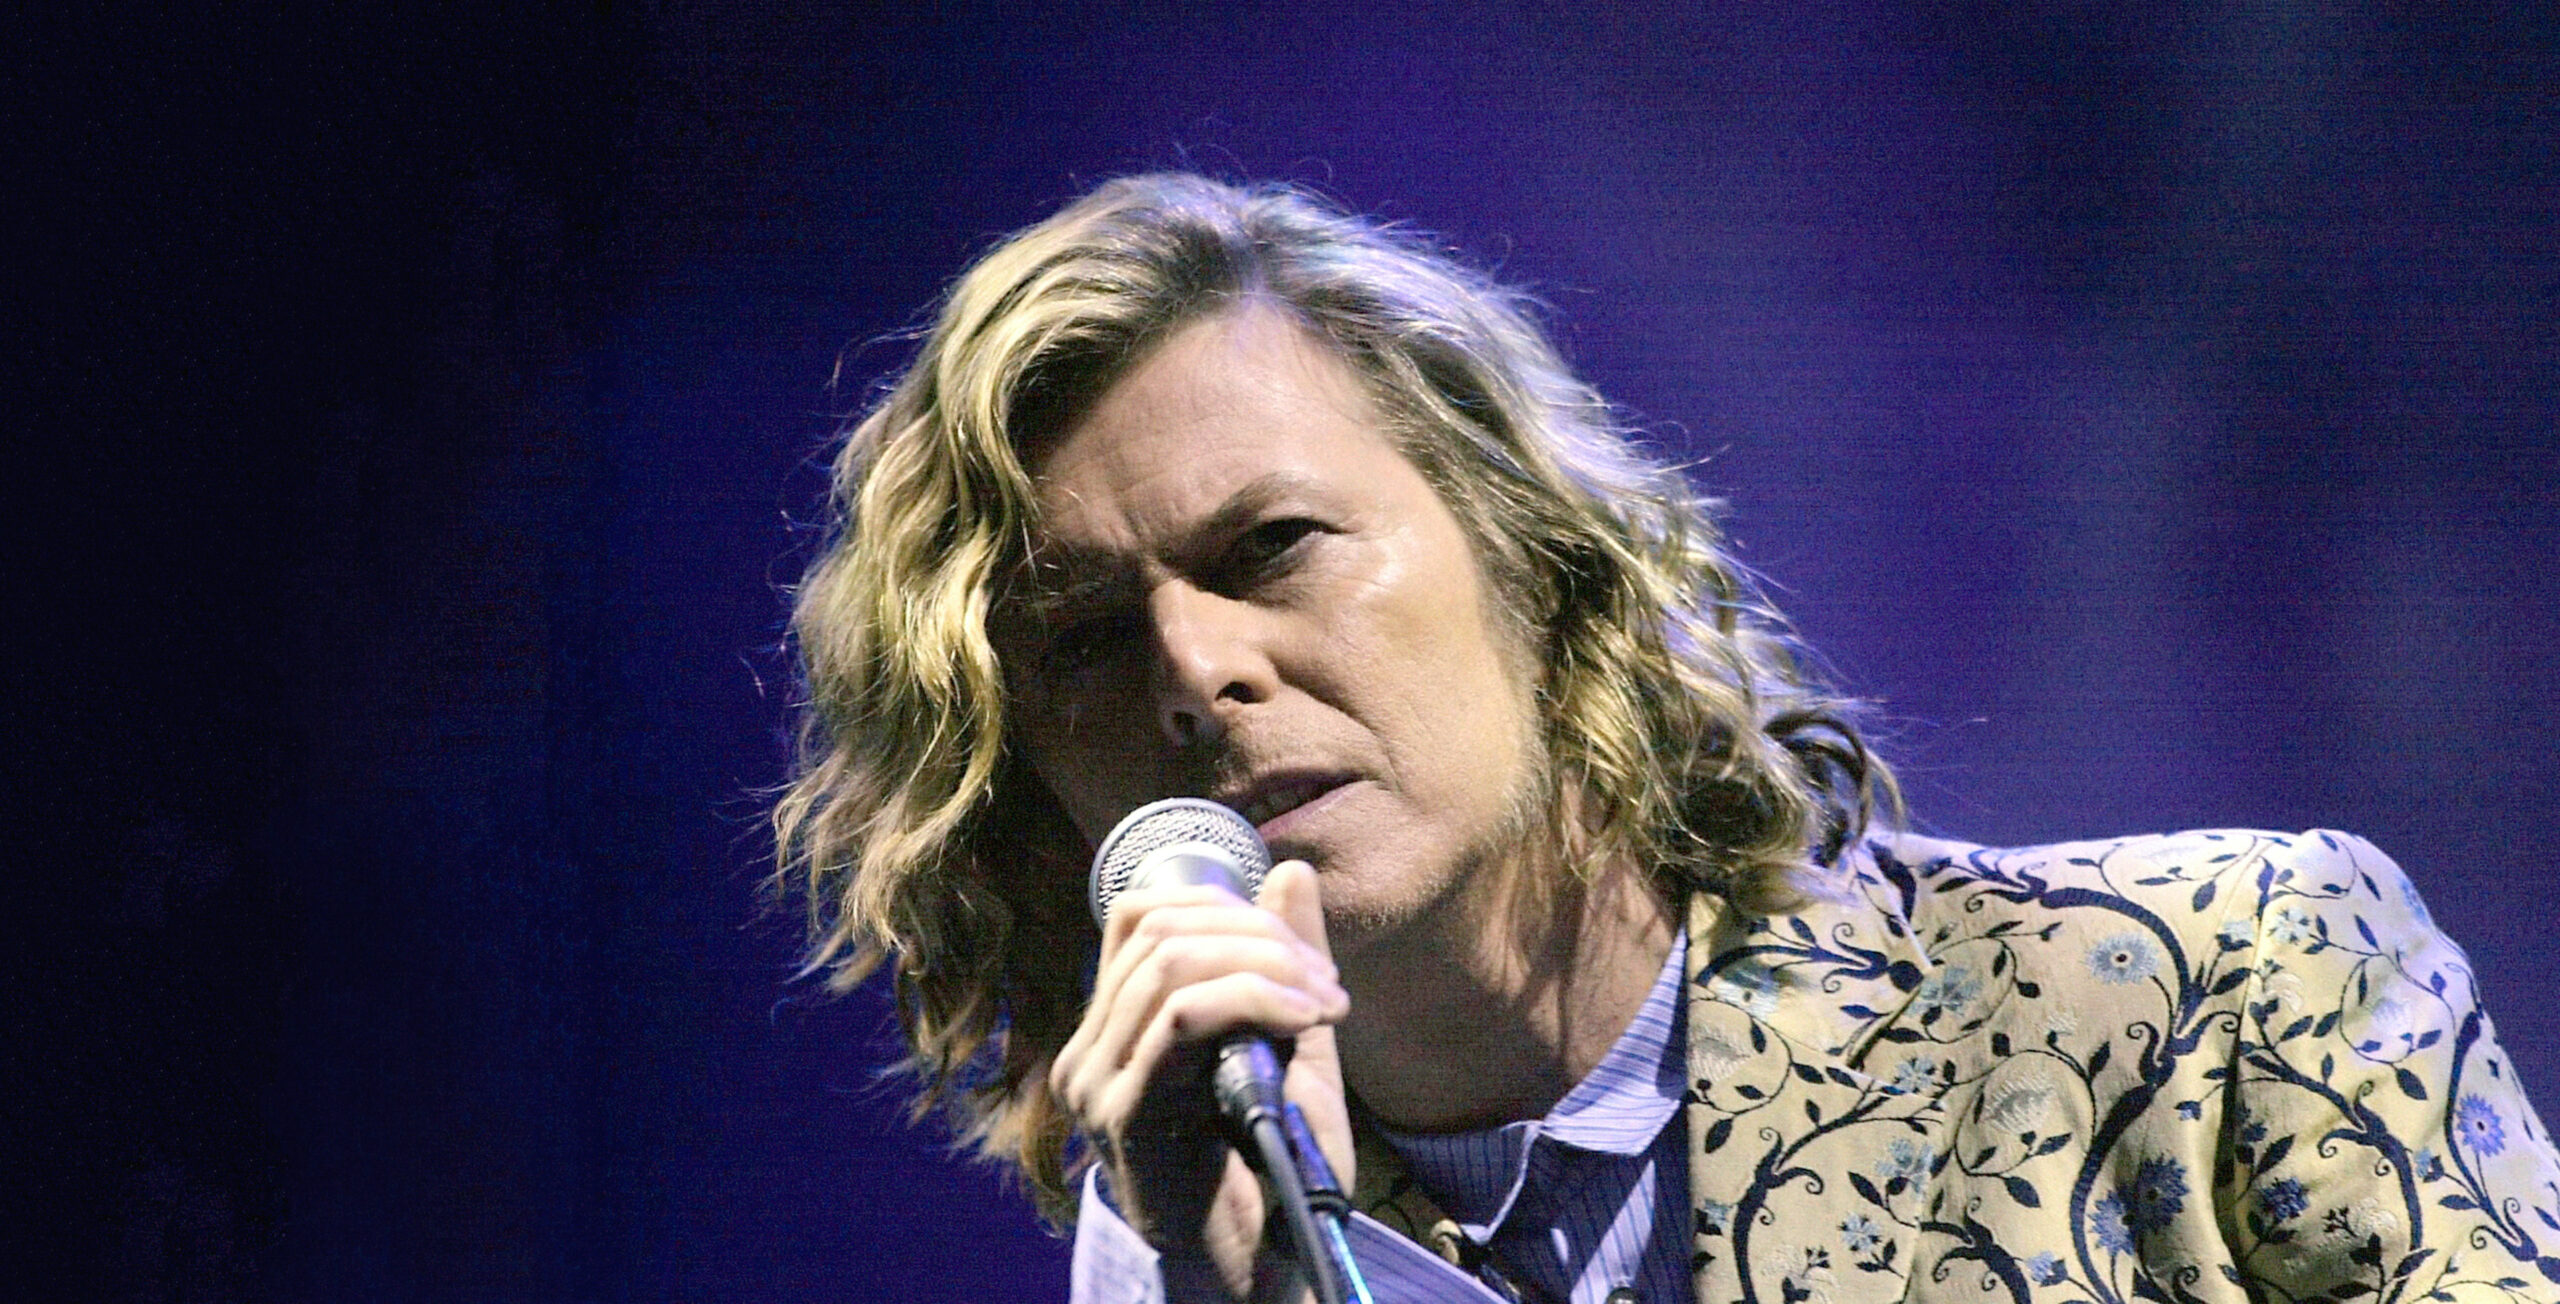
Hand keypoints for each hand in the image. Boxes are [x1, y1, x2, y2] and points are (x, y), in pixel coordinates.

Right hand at [1050, 859, 1354, 1300]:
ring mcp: (1095, 1082)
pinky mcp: (1120, 1114)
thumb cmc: (1269, 1162)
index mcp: (1116, 1028)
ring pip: (1169, 968)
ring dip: (1265, 969)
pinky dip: (1253, 1001)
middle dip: (1258, 938)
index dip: (1221, 906)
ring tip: (1324, 1003)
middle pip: (1159, 932)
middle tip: (1326, 982)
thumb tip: (1289, 871)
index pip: (1139, 916)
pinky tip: (1304, 1020)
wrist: (1259, 1259)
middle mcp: (1089, 1050)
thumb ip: (1284, 963)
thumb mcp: (1287, 1042)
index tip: (1298, 949)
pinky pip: (1181, 1020)